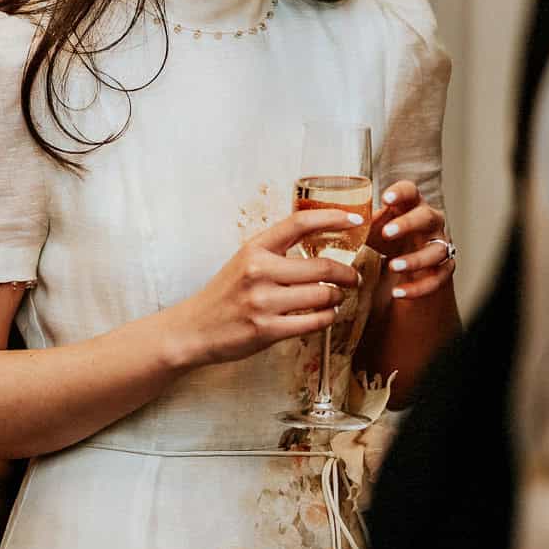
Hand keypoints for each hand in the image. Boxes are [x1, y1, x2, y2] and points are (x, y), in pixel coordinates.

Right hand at [170, 208, 364, 368]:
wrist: (194, 329)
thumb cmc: (224, 295)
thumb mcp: (244, 262)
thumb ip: (275, 253)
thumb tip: (319, 247)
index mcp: (254, 248)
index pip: (299, 223)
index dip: (333, 218)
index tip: (355, 220)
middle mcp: (258, 271)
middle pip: (322, 266)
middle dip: (346, 274)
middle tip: (353, 277)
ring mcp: (263, 302)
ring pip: (322, 295)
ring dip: (337, 297)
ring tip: (336, 298)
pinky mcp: (267, 330)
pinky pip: (314, 322)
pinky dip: (328, 318)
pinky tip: (326, 315)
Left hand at [368, 180, 455, 300]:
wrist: (410, 265)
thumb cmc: (389, 238)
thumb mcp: (375, 229)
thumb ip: (364, 225)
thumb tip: (346, 224)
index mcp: (412, 205)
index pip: (411, 191)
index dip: (400, 193)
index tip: (385, 199)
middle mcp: (431, 222)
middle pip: (427, 217)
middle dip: (408, 224)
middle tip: (386, 233)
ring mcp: (440, 245)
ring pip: (436, 250)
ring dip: (415, 259)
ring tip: (392, 267)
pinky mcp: (444, 269)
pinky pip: (436, 279)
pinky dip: (417, 288)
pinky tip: (398, 292)